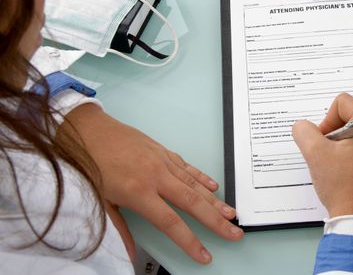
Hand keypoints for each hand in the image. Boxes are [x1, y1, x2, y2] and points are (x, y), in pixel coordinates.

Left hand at [58, 104, 243, 263]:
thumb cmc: (88, 164)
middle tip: (235, 232)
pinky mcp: (162, 150)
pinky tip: (213, 186)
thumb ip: (119, 229)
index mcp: (138, 192)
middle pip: (192, 202)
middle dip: (216, 220)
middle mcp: (155, 176)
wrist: (86, 129)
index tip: (204, 254)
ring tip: (231, 213)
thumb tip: (130, 254)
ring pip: (195, 184)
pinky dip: (202, 176)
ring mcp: (161, 161)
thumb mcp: (99, 201)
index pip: (171, 222)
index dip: (190, 241)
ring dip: (215, 200)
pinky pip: (187, 166)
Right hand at [292, 93, 352, 220]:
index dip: (327, 120)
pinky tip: (347, 173)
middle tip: (328, 155)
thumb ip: (304, 131)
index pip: (344, 103)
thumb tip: (303, 127)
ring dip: (343, 146)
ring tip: (338, 166)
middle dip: (335, 134)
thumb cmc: (343, 187)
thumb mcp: (315, 153)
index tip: (323, 141)